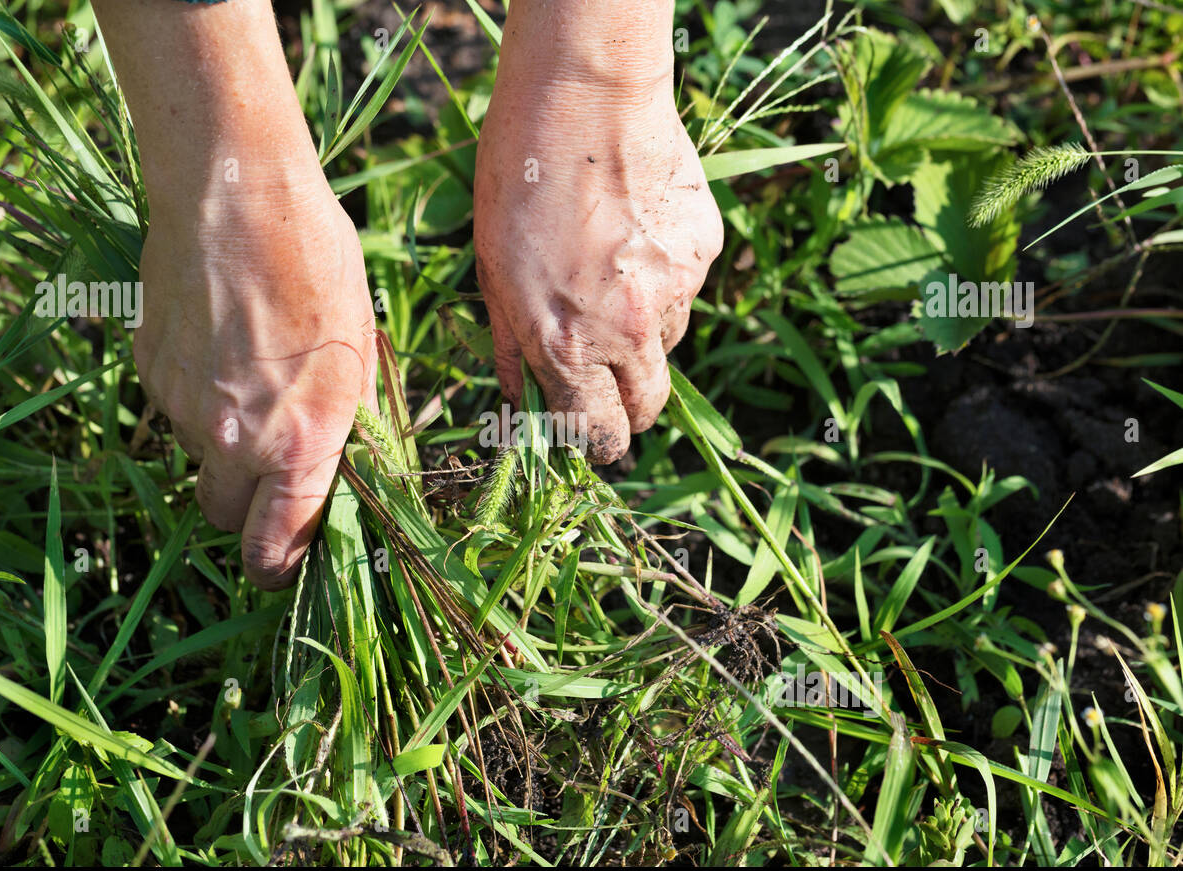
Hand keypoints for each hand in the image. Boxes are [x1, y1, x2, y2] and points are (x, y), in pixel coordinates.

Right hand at [136, 172, 375, 589]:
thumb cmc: (317, 264)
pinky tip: (219, 344)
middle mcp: (235, 440)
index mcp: (301, 442)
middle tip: (272, 467)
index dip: (281, 568)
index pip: (276, 551)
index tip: (286, 562)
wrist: (234, 194)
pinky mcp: (149, 372)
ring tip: (251, 377)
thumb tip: (344, 471)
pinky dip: (194, 398)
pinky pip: (172, 411)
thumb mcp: (359, 350)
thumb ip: (347, 425)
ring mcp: (182, 408)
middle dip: (246, 508)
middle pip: (225, 518)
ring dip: (222, 444)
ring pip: (198, 459)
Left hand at [473, 3, 722, 463]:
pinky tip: (635, 234)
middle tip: (611, 383)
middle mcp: (629, 333)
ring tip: (611, 276)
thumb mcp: (491, 272)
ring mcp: (674, 292)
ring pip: (668, 344)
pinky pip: (686, 288)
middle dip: (630, 409)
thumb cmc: (517, 181)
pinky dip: (665, 278)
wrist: (584, 99)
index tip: (596, 441)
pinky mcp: (703, 253)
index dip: (598, 446)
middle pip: (649, 408)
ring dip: (645, 335)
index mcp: (568, 347)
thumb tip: (518, 399)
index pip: (599, 434)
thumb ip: (511, 346)